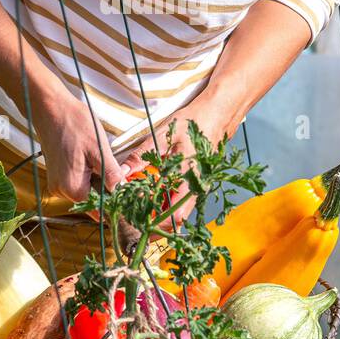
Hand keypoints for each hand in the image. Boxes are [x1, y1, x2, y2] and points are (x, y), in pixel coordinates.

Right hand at [31, 85, 127, 202]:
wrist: (50, 107)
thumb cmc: (73, 123)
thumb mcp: (99, 149)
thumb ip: (111, 175)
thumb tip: (122, 191)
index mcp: (72, 188)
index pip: (100, 206)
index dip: (115, 198)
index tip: (125, 186)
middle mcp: (61, 191)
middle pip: (93, 199)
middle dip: (107, 186)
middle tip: (116, 167)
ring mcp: (57, 183)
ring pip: (86, 189)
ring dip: (98, 178)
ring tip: (100, 157)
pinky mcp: (57, 174)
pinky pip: (78, 181)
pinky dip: (89, 172)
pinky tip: (91, 156)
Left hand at [117, 90, 238, 229]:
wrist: (217, 114)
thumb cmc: (194, 122)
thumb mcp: (162, 135)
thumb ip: (141, 156)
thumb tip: (122, 172)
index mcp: (189, 179)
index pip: (174, 217)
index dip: (155, 224)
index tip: (136, 219)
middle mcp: (197, 187)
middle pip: (176, 220)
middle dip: (155, 223)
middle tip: (135, 216)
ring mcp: (199, 186)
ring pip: (179, 211)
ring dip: (161, 212)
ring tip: (141, 204)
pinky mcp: (198, 182)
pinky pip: (182, 199)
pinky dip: (167, 201)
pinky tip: (154, 191)